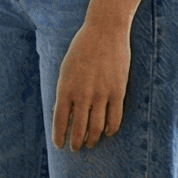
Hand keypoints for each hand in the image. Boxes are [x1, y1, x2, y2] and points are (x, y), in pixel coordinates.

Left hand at [53, 19, 130, 150]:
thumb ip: (65, 91)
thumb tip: (63, 113)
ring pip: (97, 128)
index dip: (59, 136)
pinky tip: (107, 132)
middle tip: (75, 148)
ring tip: (90, 143)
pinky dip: (110, 129)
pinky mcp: (118, 92)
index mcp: (66, 88)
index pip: (60, 121)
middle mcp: (83, 94)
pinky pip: (115, 119)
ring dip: (92, 139)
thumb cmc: (82, 48)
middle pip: (79, 129)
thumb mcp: (66, 69)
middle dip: (76, 142)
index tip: (60, 145)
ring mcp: (101, 94)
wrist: (104, 30)